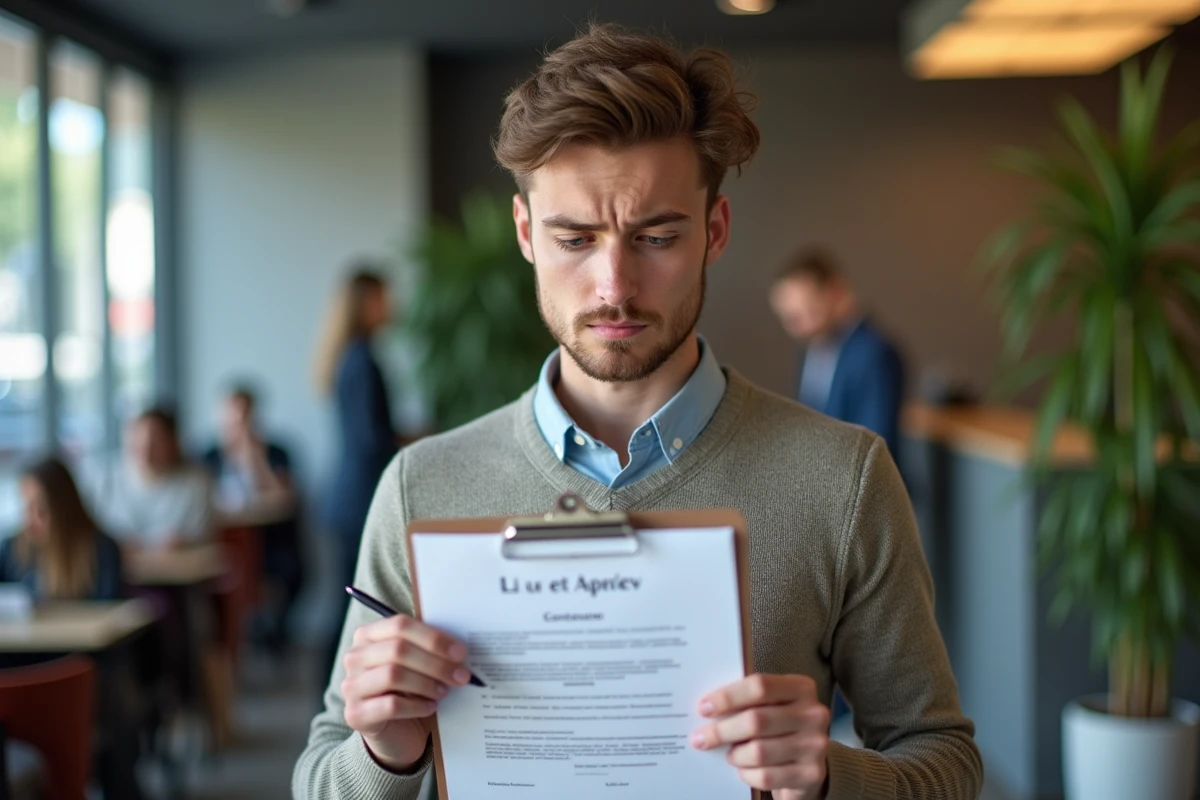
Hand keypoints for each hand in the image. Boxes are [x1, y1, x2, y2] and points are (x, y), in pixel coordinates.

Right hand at [341, 614, 473, 770]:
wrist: (393, 731)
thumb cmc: (407, 689)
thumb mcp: (416, 662)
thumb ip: (428, 648)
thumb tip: (459, 647)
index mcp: (368, 635)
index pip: (400, 625)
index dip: (433, 637)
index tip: (460, 652)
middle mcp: (354, 658)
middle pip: (398, 650)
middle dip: (436, 662)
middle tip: (461, 675)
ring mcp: (351, 686)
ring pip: (393, 675)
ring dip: (426, 683)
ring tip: (444, 691)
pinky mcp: (355, 714)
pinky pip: (391, 705)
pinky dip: (417, 706)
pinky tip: (430, 707)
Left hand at [691, 674, 829, 798]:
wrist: (808, 764)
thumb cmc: (779, 729)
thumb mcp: (771, 707)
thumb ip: (748, 702)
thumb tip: (707, 708)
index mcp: (801, 688)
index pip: (760, 686)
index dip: (728, 697)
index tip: (704, 708)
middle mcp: (814, 714)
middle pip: (756, 720)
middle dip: (722, 731)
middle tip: (700, 738)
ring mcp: (815, 745)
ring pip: (759, 751)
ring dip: (736, 756)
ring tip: (730, 755)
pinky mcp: (812, 774)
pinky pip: (767, 776)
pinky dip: (747, 775)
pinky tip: (744, 771)